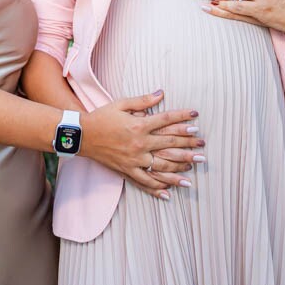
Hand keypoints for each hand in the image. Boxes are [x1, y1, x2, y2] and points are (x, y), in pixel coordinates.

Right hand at [80, 91, 203, 199]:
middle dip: (188, 144)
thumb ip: (143, 101)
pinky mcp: (127, 170)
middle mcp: (139, 143)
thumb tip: (162, 93)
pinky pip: (145, 181)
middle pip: (170, 144)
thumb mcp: (121, 104)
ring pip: (162, 166)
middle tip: (203, 146)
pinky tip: (170, 192)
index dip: (183, 117)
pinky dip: (157, 187)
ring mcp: (134, 159)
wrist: (81, 135)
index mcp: (139, 125)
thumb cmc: (101, 117)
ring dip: (179, 168)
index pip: (167, 120)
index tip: (196, 116)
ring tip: (193, 168)